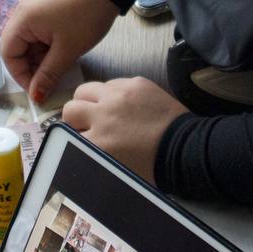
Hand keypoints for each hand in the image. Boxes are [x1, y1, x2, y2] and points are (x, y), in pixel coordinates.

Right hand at [0, 0, 118, 103]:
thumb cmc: (85, 18)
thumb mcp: (67, 51)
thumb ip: (48, 75)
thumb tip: (35, 96)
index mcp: (22, 20)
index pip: (8, 54)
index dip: (20, 75)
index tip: (37, 89)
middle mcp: (23, 12)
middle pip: (17, 47)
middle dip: (31, 67)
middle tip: (49, 81)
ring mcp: (34, 8)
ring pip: (29, 41)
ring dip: (40, 58)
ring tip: (59, 68)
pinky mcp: (46, 8)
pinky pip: (39, 32)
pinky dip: (47, 46)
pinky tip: (62, 54)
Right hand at [62, 78, 188, 183]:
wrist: (185, 149)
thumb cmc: (152, 166)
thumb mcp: (116, 168)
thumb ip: (94, 155)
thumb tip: (81, 145)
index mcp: (97, 144)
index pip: (66, 134)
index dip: (72, 136)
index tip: (78, 138)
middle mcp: (102, 116)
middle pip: (70, 108)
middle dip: (75, 117)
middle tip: (88, 123)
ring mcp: (118, 95)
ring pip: (86, 89)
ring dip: (89, 100)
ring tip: (101, 108)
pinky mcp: (135, 83)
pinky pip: (111, 83)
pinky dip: (112, 93)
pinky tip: (125, 103)